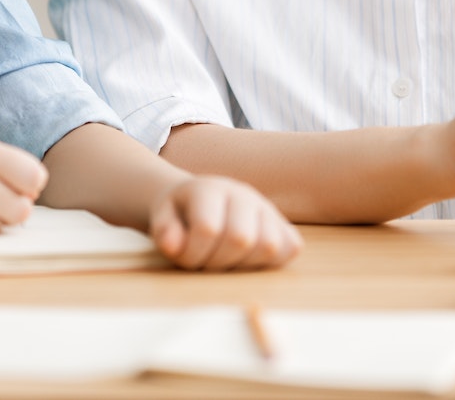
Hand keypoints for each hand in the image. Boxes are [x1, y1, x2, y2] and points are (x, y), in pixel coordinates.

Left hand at [149, 175, 301, 271]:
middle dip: (219, 263)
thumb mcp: (162, 219)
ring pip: (269, 246)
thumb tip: (174, 245)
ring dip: (244, 266)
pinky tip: (248, 260)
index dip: (193, 254)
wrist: (199, 202)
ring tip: (226, 261)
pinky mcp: (283, 224)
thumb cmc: (180, 216)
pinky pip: (291, 248)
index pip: (208, 228)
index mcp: (209, 189)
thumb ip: (164, 231)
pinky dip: (271, 262)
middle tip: (206, 263)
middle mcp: (243, 194)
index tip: (184, 258)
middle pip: (241, 239)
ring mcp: (266, 208)